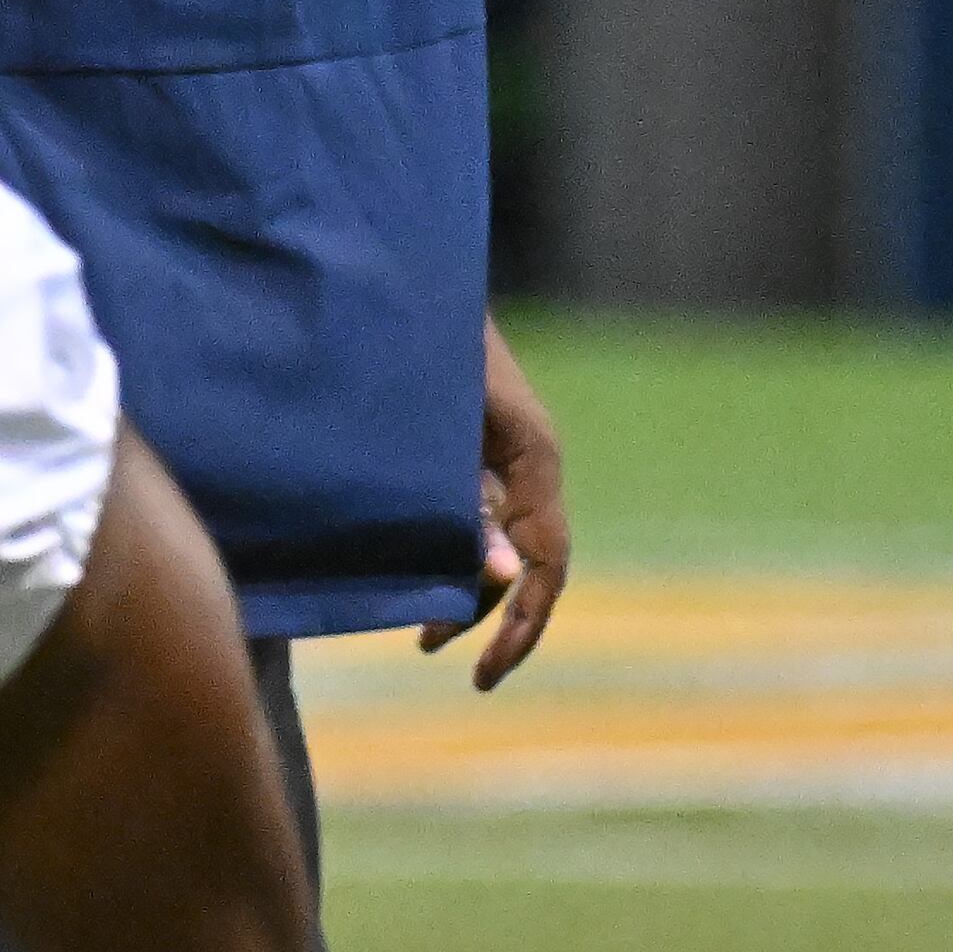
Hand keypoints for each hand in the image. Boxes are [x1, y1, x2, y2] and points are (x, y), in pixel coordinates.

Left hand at [420, 316, 567, 690]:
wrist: (403, 279)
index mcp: (535, 458)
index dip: (523, 625)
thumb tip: (505, 582)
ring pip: (504, 541)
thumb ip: (468, 506)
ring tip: (423, 631)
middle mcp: (531, 461)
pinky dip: (457, 551)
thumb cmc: (416, 349)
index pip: (549, 565)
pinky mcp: (479, 446)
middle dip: (492, 617)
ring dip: (470, 589)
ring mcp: (508, 454)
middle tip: (443, 658)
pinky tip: (421, 574)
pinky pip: (483, 513)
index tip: (486, 672)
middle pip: (530, 562)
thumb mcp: (438, 434)